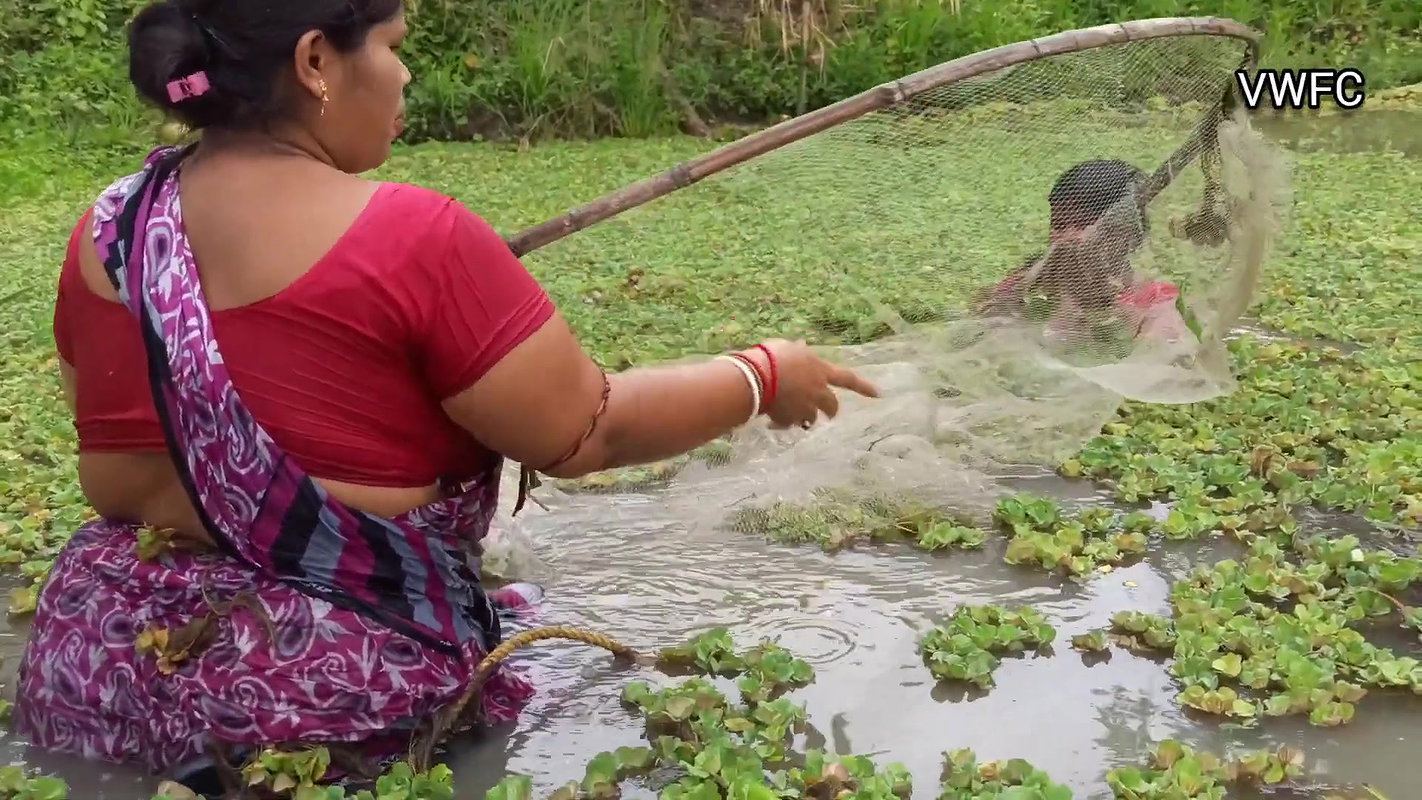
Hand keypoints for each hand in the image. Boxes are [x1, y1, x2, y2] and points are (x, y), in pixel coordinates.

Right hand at [739, 339, 878, 429]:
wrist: (757, 377)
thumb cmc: (773, 356)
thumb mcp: (787, 348)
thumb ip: (798, 351)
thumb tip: (801, 345)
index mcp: (821, 371)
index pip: (848, 379)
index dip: (864, 386)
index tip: (878, 394)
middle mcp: (817, 392)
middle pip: (832, 405)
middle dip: (831, 411)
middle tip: (829, 415)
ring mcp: (804, 408)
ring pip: (810, 418)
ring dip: (805, 416)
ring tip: (793, 415)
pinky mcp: (789, 419)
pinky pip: (789, 423)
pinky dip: (784, 422)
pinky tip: (772, 419)